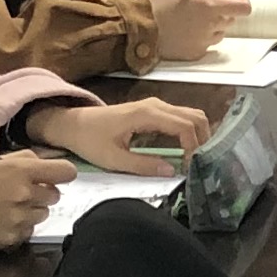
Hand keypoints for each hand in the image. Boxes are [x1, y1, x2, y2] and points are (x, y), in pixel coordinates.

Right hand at [0, 150, 71, 249]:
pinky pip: (29, 230)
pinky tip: (1, 221)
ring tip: (8, 207)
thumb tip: (44, 163)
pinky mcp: (14, 237)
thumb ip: (22, 160)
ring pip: (43, 214)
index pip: (66, 172)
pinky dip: (20, 226)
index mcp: (21, 171)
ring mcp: (20, 218)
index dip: (62, 173)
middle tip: (22, 192)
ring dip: (32, 210)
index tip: (54, 176)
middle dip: (43, 193)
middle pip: (55, 195)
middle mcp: (25, 194)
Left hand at [30, 97, 206, 173]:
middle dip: (203, 140)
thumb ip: (143, 165)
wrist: (73, 124)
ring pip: (191, 115)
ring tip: (194, 159)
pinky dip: (190, 132)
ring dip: (198, 135)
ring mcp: (155, 106)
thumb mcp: (114, 159)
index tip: (190, 167)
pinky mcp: (153, 111)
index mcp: (146, 114)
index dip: (193, 147)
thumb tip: (172, 171)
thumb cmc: (90, 141)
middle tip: (199, 163)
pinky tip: (186, 151)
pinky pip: (181, 117)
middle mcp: (155, 105)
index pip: (184, 126)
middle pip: (195, 116)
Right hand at [147, 0, 253, 64]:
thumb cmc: (163, 4)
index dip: (242, 3)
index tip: (233, 0)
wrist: (143, 28)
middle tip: (202, 9)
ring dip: (212, 27)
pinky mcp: (197, 54)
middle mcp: (212, 26)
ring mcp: (205, 42)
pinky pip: (207, 45)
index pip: (244, 8)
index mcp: (211, 7)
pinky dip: (200, 38)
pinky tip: (185, 33)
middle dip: (221, 13)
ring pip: (219, 33)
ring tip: (191, 22)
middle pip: (230, 20)